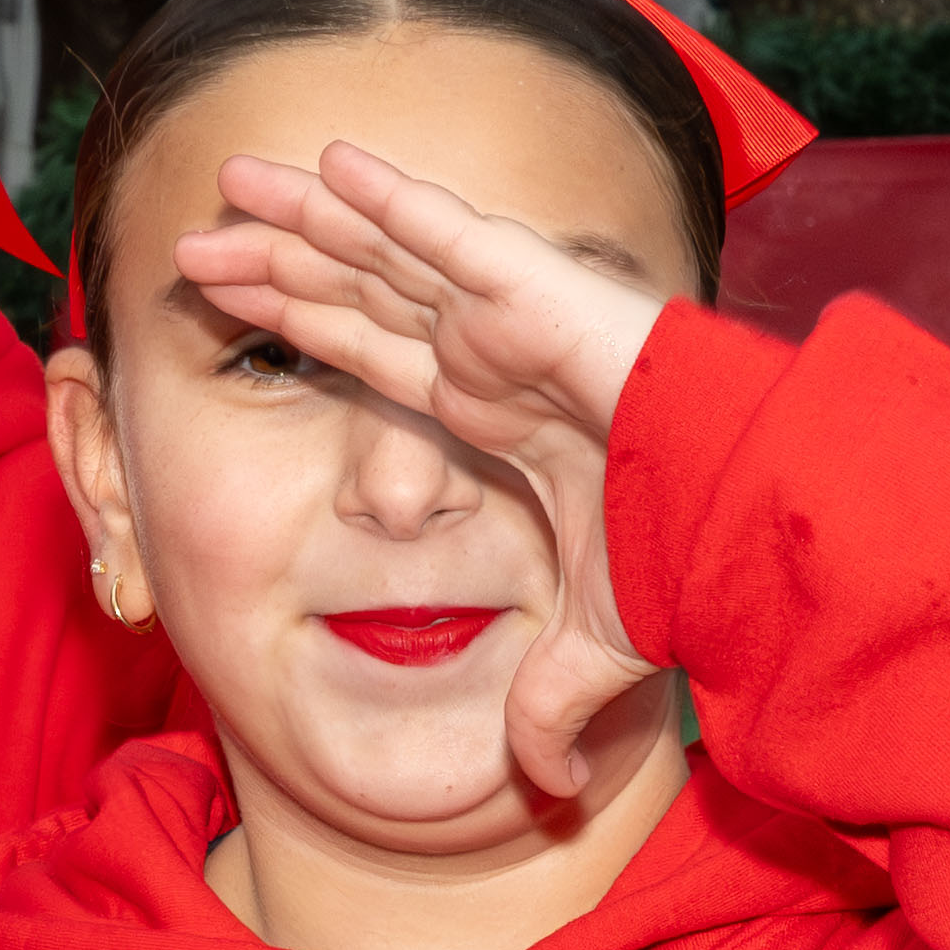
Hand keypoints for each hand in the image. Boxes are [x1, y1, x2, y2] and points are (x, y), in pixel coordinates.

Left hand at [178, 135, 680, 799]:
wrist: (752, 516)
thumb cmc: (696, 554)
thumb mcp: (597, 645)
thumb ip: (549, 704)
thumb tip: (547, 789)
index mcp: (495, 411)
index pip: (373, 357)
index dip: (304, 329)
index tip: (234, 310)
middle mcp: (491, 352)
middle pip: (358, 292)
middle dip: (277, 264)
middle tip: (197, 242)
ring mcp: (511, 313)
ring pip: (382, 250)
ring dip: (302, 217)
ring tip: (229, 181)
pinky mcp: (538, 287)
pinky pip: (445, 230)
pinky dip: (386, 193)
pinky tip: (325, 160)